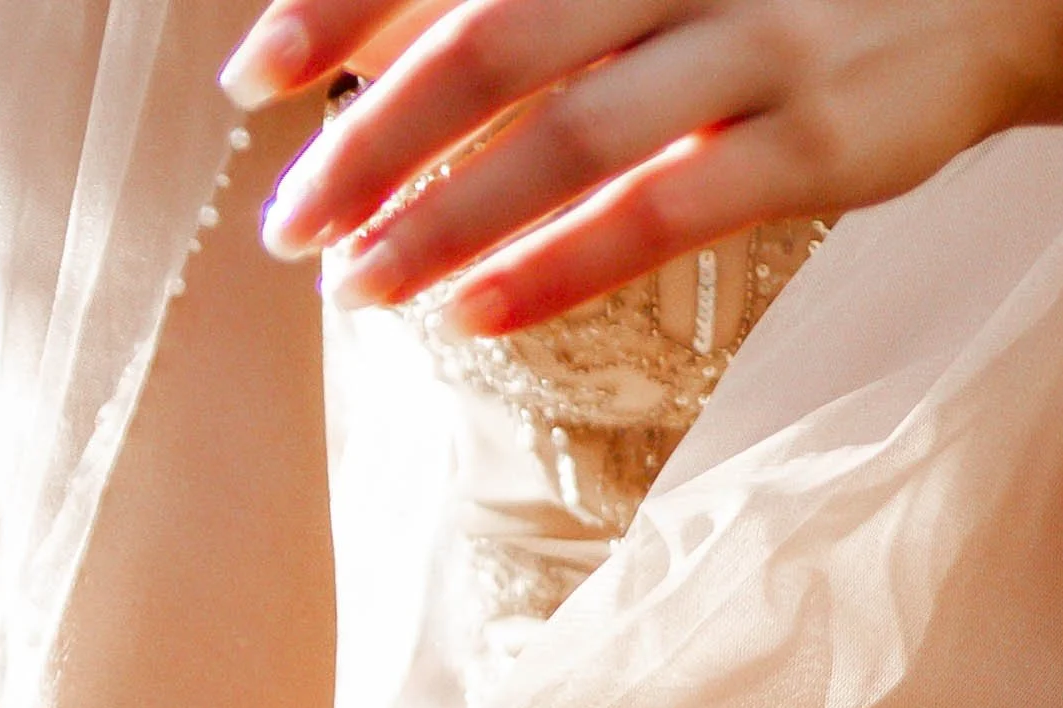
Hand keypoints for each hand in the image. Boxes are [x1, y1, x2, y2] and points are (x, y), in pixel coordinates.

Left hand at [224, 0, 1044, 333]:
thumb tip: (393, 50)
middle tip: (290, 223)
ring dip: (445, 221)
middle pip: (494, 39)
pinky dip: (555, 267)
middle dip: (372, 139)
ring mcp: (757, 41)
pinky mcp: (814, 142)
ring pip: (568, 137)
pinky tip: (471, 313)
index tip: (249, 71)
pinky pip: (660, 215)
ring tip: (358, 287)